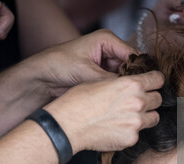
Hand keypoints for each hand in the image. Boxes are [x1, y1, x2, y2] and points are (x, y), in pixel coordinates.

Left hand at [23, 29, 138, 98]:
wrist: (41, 77)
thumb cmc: (58, 65)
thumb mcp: (86, 72)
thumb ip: (109, 80)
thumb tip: (130, 91)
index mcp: (107, 40)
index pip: (133, 55)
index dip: (139, 72)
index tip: (142, 88)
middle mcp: (109, 50)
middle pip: (131, 67)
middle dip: (132, 82)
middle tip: (134, 97)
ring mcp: (106, 64)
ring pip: (125, 78)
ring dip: (124, 89)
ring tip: (126, 101)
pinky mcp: (102, 77)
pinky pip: (116, 85)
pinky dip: (117, 93)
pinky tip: (118, 102)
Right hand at [44, 71, 163, 152]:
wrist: (68, 124)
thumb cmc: (79, 101)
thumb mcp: (102, 82)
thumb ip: (123, 84)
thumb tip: (134, 87)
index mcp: (132, 84)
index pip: (158, 79)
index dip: (155, 81)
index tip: (152, 84)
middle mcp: (138, 102)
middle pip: (158, 99)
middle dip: (150, 99)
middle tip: (138, 102)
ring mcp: (136, 122)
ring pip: (154, 118)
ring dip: (146, 116)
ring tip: (129, 117)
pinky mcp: (131, 138)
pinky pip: (139, 134)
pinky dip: (132, 131)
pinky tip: (117, 129)